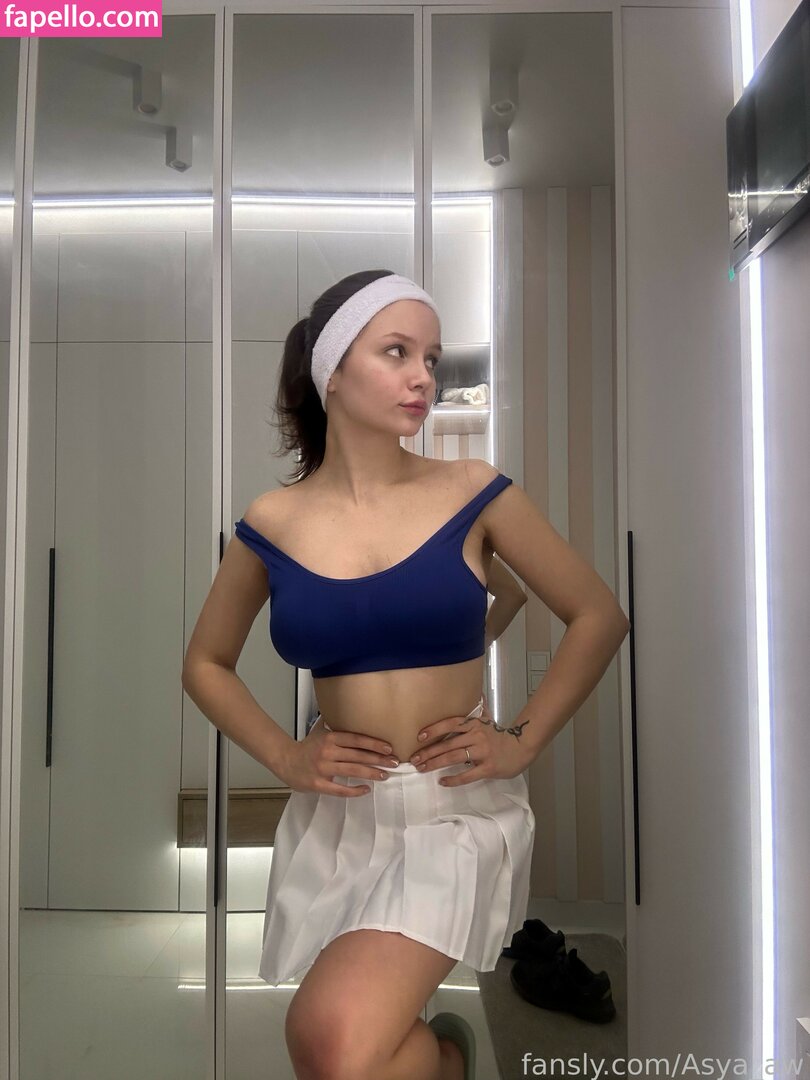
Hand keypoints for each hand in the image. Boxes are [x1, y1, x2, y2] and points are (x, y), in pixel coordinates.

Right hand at [277, 719, 397, 797]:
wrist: (285, 761)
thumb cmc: (307, 747)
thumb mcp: (320, 731)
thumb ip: (335, 725)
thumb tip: (350, 711)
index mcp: (330, 738)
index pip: (356, 739)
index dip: (374, 743)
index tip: (389, 748)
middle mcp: (328, 752)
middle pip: (358, 756)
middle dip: (378, 760)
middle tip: (394, 763)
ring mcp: (323, 769)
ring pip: (352, 771)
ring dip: (371, 773)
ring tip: (385, 775)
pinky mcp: (319, 784)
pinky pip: (339, 789)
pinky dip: (354, 791)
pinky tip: (365, 789)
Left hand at [408, 693, 533, 785]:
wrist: (522, 747)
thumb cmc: (501, 736)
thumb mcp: (488, 720)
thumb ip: (479, 710)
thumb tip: (477, 693)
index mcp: (474, 724)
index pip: (450, 724)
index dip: (434, 729)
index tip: (419, 737)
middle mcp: (477, 736)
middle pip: (448, 744)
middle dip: (429, 752)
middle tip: (415, 759)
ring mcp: (482, 752)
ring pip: (454, 757)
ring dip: (435, 763)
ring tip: (422, 769)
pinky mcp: (488, 767)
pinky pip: (467, 775)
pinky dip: (453, 779)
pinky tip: (442, 782)